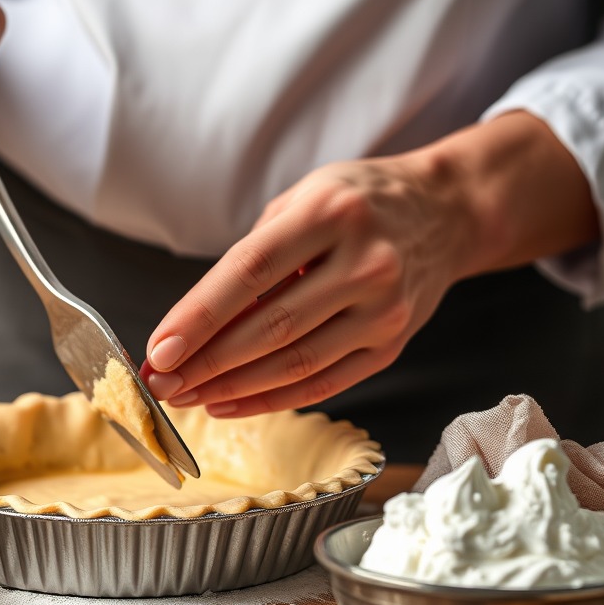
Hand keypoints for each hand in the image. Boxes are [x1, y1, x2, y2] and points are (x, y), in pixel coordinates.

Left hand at [141, 112, 598, 417]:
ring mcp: (384, 309)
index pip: (250, 273)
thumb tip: (191, 324)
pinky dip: (272, 400)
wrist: (445, 213)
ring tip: (186, 397)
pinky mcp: (393, 344)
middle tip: (160, 382)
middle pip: (270, 327)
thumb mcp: (301, 201)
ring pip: (296, 363)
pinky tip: (230, 403)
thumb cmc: (356, 203)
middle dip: (206, 362)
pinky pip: (325, 383)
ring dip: (231, 388)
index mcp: (329, 213)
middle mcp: (364, 262)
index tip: (159, 349)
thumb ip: (251, 256)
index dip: (199, 316)